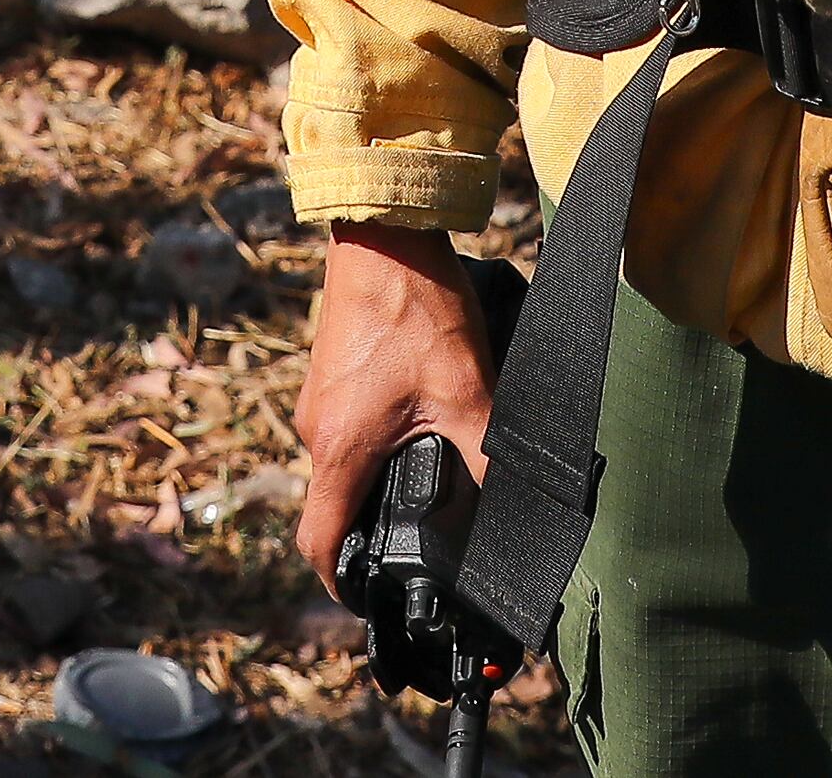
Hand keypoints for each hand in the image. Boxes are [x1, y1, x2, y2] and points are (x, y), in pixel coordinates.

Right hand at [294, 222, 495, 579]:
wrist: (384, 230)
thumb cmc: (415, 307)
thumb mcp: (467, 392)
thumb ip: (488, 458)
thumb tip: (515, 510)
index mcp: (338, 450)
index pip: (320, 544)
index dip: (343, 584)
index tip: (371, 600)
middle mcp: (316, 430)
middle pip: (336, 506)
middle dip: (376, 529)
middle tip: (428, 541)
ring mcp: (320, 398)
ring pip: (345, 465)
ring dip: (382, 479)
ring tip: (436, 477)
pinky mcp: (332, 373)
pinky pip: (348, 427)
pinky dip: (379, 441)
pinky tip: (422, 423)